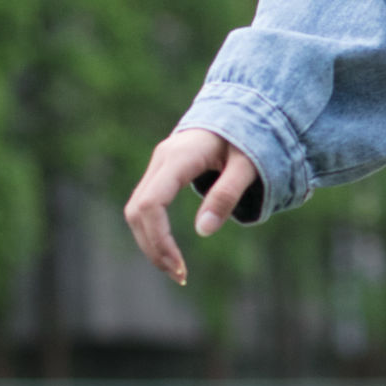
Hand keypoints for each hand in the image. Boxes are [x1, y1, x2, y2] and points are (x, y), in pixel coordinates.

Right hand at [124, 128, 261, 285]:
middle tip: (180, 276)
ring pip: (136, 211)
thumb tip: (204, 230)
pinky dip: (153, 231)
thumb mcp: (248, 164)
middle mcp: (161, 161)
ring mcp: (157, 166)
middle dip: (153, 248)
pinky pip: (145, 206)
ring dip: (150, 242)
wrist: (240, 110)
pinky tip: (170, 251)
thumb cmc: (249, 136)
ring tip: (176, 269)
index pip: (151, 204)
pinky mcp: (161, 174)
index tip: (180, 266)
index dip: (159, 239)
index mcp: (179, 157)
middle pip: (137, 212)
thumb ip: (228, 193)